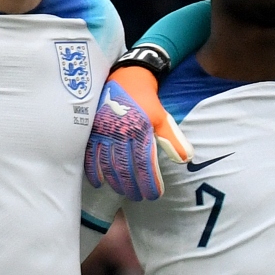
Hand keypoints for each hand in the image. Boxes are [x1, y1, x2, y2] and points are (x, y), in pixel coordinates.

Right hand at [88, 63, 194, 199]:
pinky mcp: (90, 130)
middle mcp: (120, 132)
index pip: (145, 163)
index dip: (150, 182)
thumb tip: (185, 160)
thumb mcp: (162, 118)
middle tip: (139, 197)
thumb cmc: (146, 102)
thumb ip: (172, 140)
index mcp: (140, 130)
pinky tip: (99, 182)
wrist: (124, 78)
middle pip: (125, 167)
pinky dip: (93, 171)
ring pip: (107, 164)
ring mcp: (103, 132)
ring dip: (115, 182)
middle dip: (133, 186)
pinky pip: (89, 154)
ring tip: (123, 192)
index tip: (154, 195)